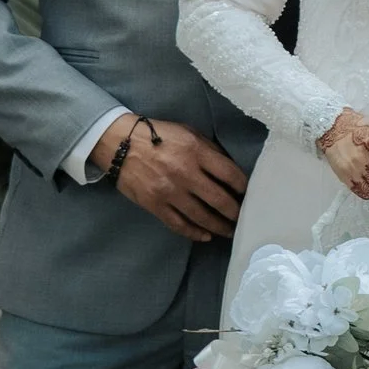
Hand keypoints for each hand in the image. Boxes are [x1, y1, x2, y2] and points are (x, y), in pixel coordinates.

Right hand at [94, 115, 246, 242]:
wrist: (120, 143)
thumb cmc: (157, 134)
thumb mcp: (187, 132)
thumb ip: (208, 149)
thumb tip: (228, 168)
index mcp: (196, 151)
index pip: (229, 174)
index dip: (243, 187)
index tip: (249, 193)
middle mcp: (185, 173)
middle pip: (219, 200)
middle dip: (235, 212)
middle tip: (243, 218)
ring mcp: (170, 192)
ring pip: (202, 217)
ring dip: (219, 227)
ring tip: (229, 231)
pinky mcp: (155, 205)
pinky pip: (179, 224)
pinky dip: (194, 233)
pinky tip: (205, 236)